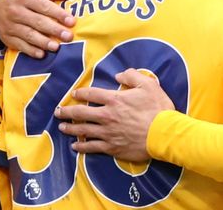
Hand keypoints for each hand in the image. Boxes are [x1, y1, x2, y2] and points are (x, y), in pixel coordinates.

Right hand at [0, 0, 74, 57]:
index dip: (59, 14)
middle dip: (54, 30)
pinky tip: (42, 54)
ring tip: (56, 47)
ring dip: (43, 42)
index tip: (72, 22)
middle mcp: (16, 11)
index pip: (44, 6)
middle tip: (68, 37)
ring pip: (29, 35)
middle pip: (38, 22)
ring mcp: (10, 25)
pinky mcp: (7, 37)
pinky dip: (31, 51)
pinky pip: (20, 45)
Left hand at [54, 68, 174, 161]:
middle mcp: (107, 116)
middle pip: (80, 113)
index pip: (91, 94)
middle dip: (67, 112)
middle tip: (58, 111)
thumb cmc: (158, 109)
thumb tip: (119, 75)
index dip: (80, 93)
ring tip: (62, 127)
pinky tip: (75, 146)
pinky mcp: (112, 148)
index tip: (73, 94)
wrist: (164, 134)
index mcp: (114, 100)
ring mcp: (107, 133)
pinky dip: (81, 147)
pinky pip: (92, 147)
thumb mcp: (148, 84)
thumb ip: (132, 76)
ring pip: (83, 130)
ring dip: (70, 128)